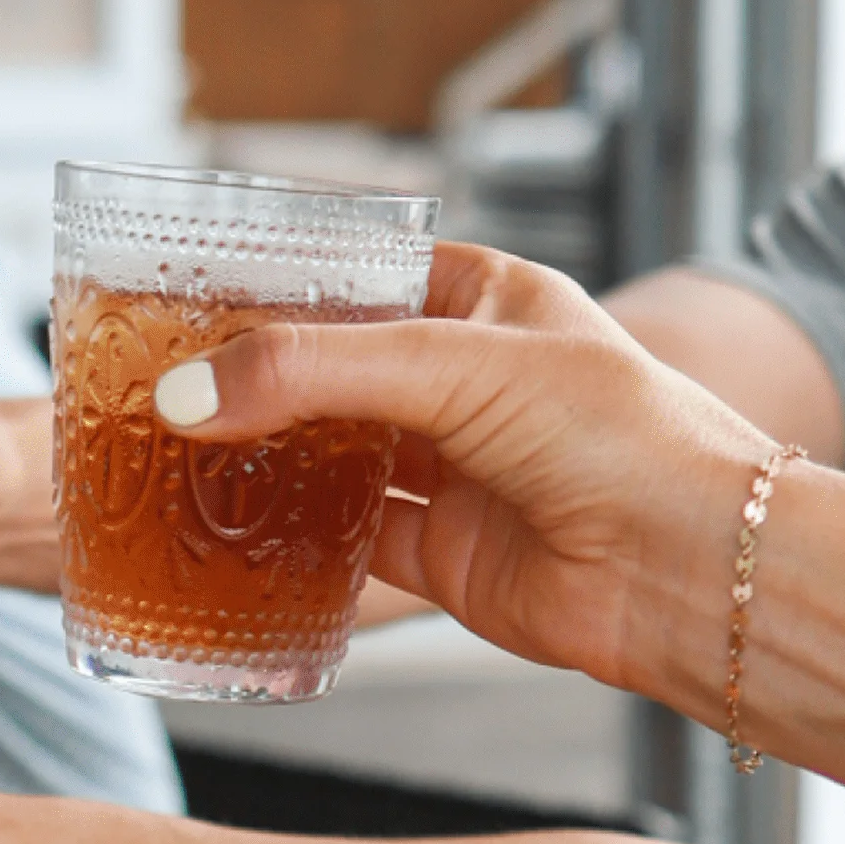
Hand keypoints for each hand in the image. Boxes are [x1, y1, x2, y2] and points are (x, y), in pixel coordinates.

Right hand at [148, 242, 772, 702]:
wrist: (688, 570)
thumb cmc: (620, 435)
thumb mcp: (455, 365)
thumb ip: (314, 371)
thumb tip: (187, 391)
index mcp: (484, 301)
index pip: (355, 273)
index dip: (273, 283)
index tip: (183, 293)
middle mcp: (464, 380)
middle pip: (329, 368)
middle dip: (250, 378)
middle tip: (156, 377)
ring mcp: (450, 466)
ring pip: (327, 453)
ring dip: (260, 454)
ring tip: (170, 446)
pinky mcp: (438, 550)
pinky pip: (341, 536)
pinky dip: (286, 532)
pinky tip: (227, 521)